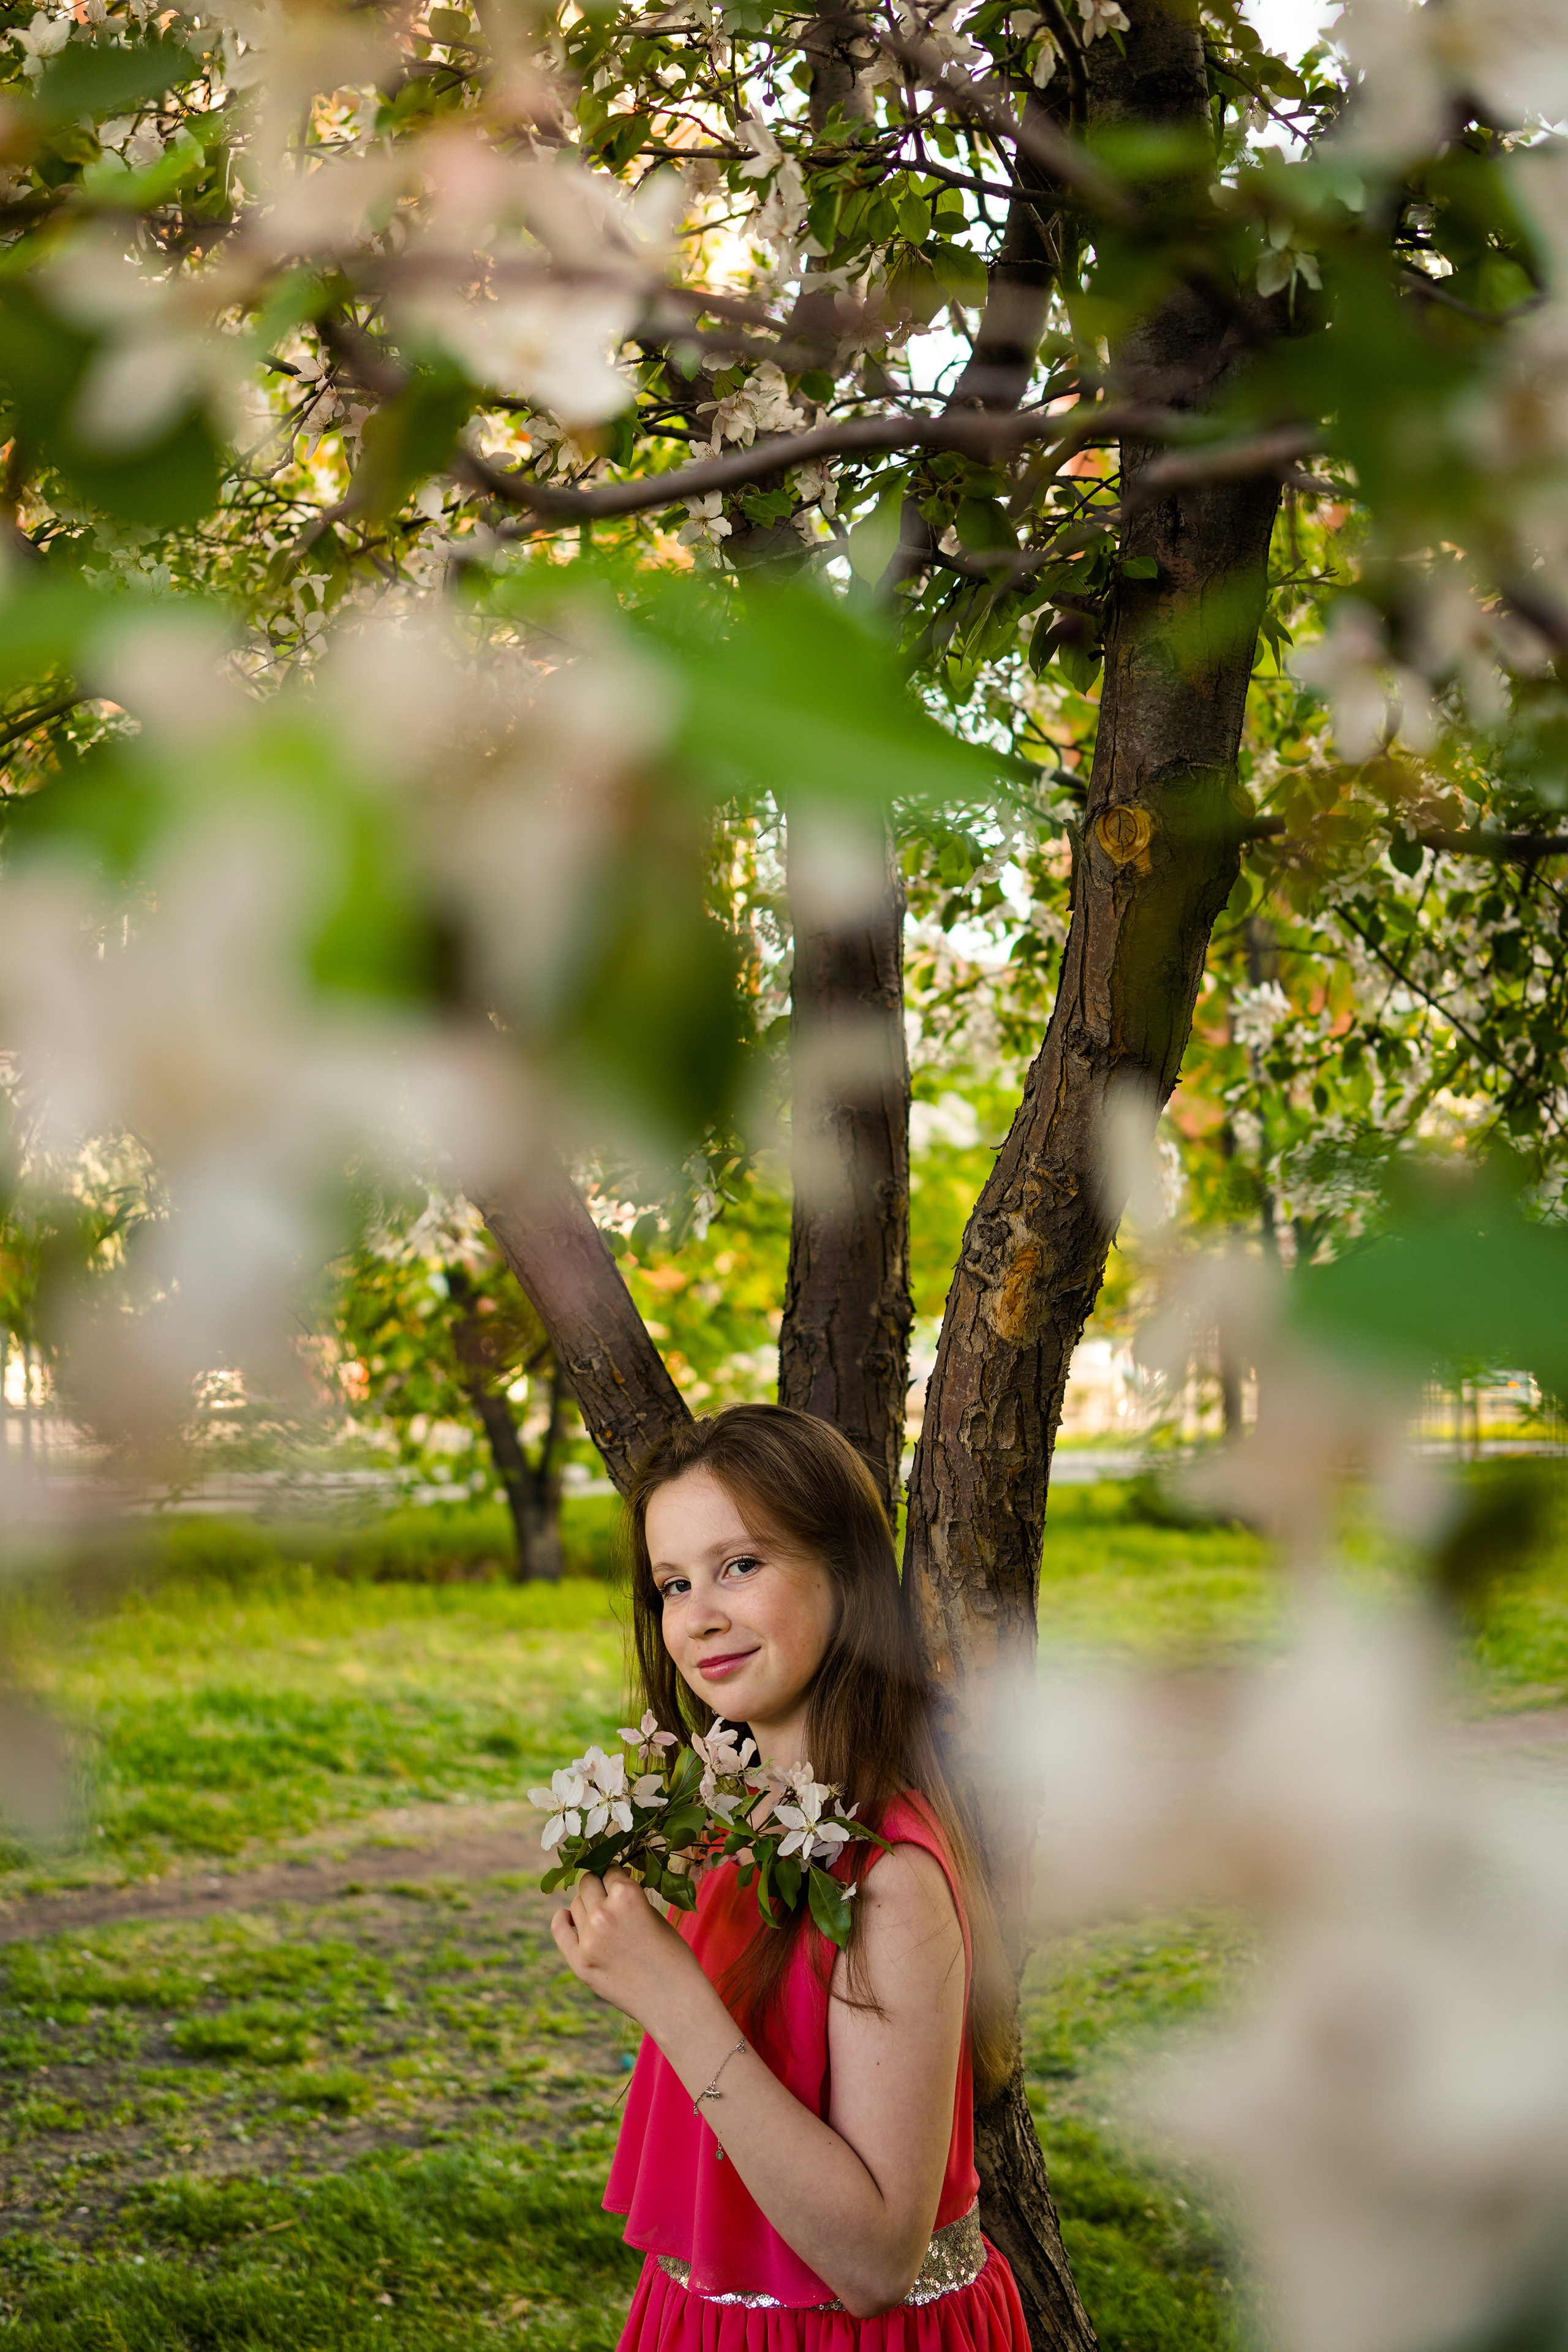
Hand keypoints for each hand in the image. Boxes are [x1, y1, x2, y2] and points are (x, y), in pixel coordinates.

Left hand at [550, 1868, 703, 2025]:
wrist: (675, 2002)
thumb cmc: (673, 1956)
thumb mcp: (654, 1914)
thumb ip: (628, 1898)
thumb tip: (609, 1884)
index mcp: (627, 1895)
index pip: (610, 1870)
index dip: (616, 1873)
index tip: (619, 1877)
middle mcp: (603, 1913)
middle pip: (588, 1883)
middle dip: (599, 1885)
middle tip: (609, 1895)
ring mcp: (588, 1939)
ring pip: (576, 1903)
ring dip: (587, 1904)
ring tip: (602, 1915)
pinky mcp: (579, 1962)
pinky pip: (560, 1928)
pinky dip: (563, 1919)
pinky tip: (571, 1918)